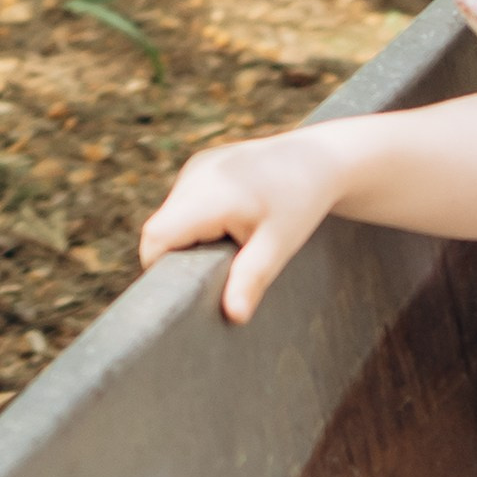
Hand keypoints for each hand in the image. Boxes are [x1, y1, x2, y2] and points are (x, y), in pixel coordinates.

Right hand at [138, 129, 345, 323]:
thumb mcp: (279, 245)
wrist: (319, 160)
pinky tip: (234, 220)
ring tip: (233, 241)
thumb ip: (252, 278)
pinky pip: (185, 201)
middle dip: (181, 256)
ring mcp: (195, 167)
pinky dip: (199, 219)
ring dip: (191, 237)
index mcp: (208, 195)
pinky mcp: (200, 164)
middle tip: (220, 270)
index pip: (157, 236)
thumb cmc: (301, 204)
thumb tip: (234, 316)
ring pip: (172, 215)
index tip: (188, 289)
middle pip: (162, 228)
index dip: (160, 267)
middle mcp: (194, 175)